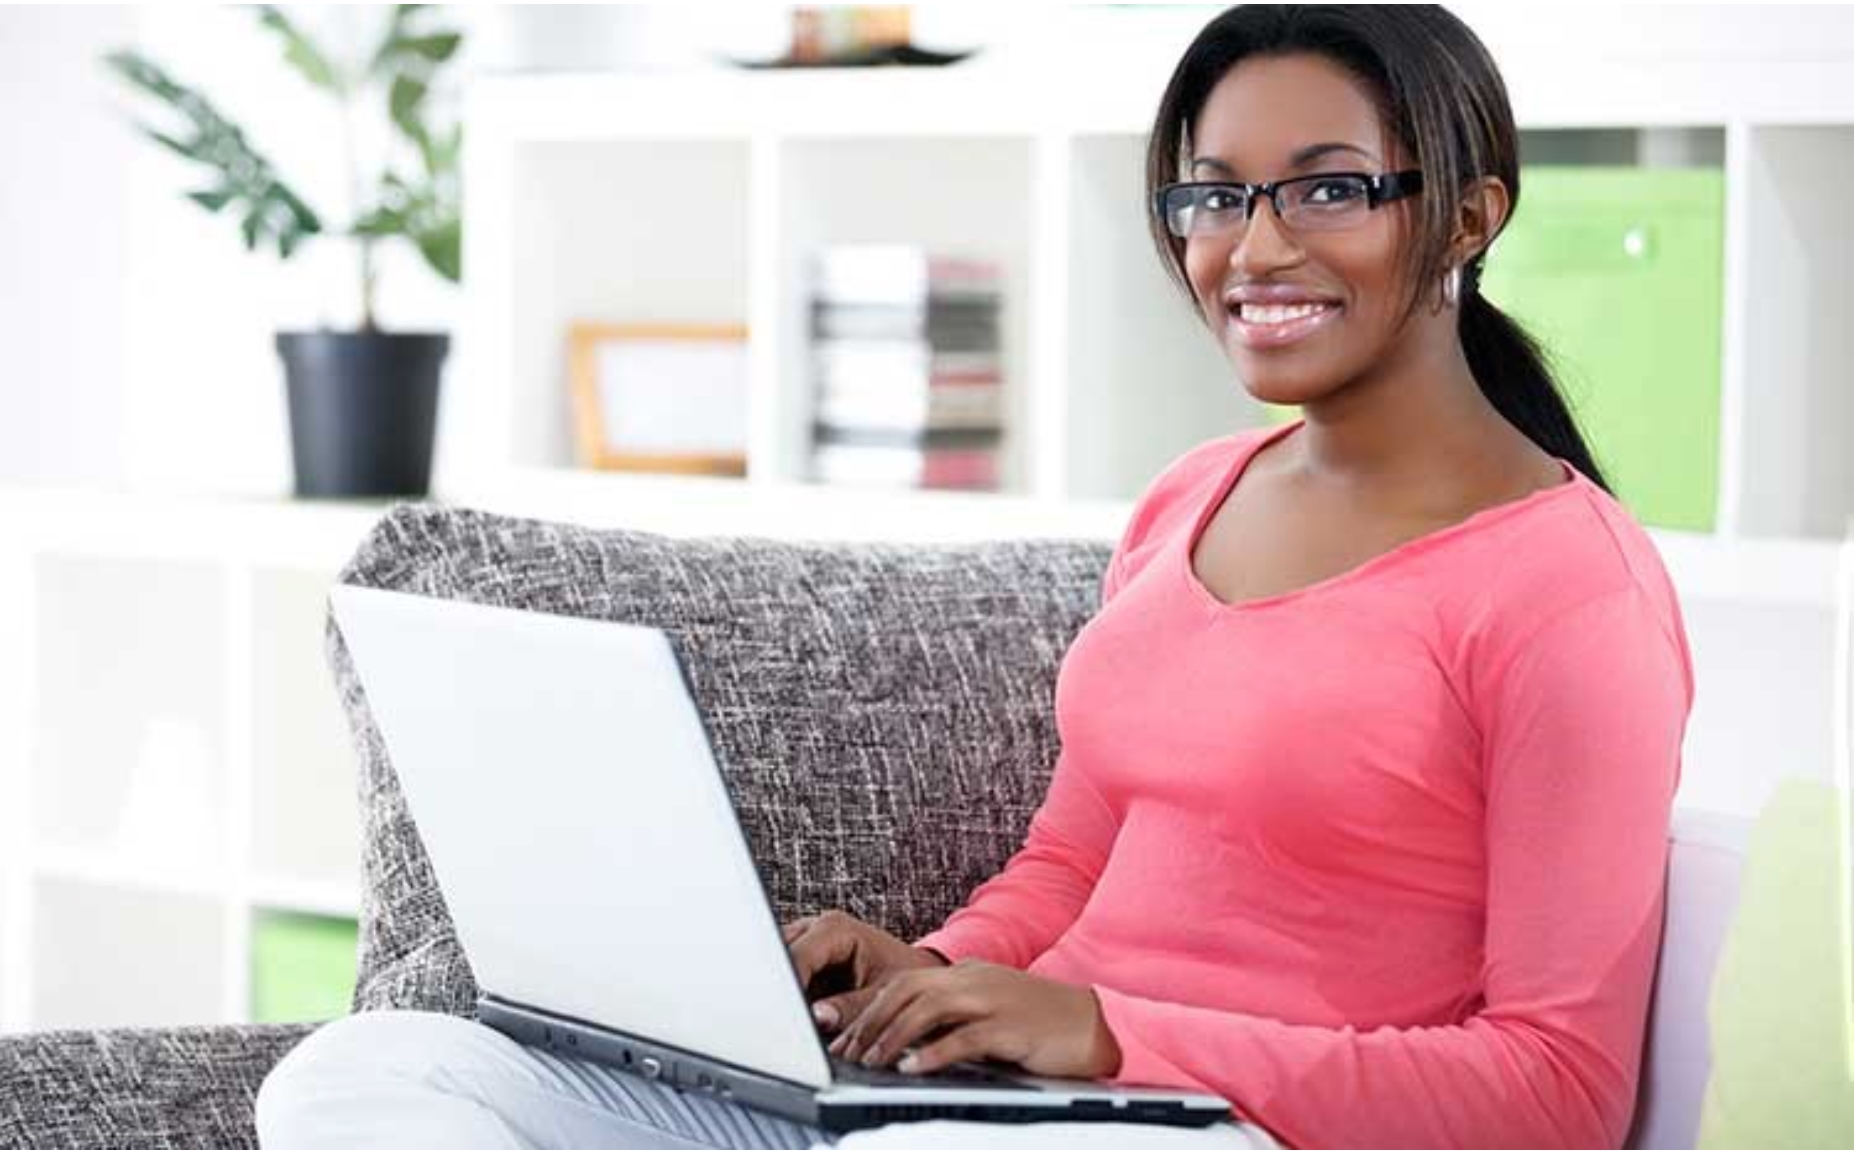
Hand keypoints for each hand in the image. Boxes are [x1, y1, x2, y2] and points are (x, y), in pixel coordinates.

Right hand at [781, 909, 947, 1032]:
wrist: (916, 974)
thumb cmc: (905, 978)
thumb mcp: (881, 996)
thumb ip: (850, 1008)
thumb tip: (818, 1016)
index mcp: (836, 929)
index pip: (796, 956)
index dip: (786, 987)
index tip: (784, 1017)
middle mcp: (816, 928)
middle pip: (778, 956)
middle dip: (779, 989)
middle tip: (784, 1023)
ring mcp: (807, 941)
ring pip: (776, 966)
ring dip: (783, 994)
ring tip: (794, 1020)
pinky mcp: (803, 959)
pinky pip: (785, 976)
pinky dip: (789, 997)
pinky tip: (798, 1016)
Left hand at [828, 959, 1121, 1080]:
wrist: (1096, 1023)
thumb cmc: (1041, 1022)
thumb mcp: (989, 1011)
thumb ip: (951, 1019)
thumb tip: (906, 1042)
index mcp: (966, 973)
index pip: (904, 982)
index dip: (869, 1008)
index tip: (845, 1036)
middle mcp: (974, 979)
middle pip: (906, 989)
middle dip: (870, 1021)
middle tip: (847, 1051)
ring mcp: (991, 1000)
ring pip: (926, 1009)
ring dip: (892, 1036)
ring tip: (870, 1061)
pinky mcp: (1009, 1027)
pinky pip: (962, 1037)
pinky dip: (932, 1053)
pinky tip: (912, 1068)